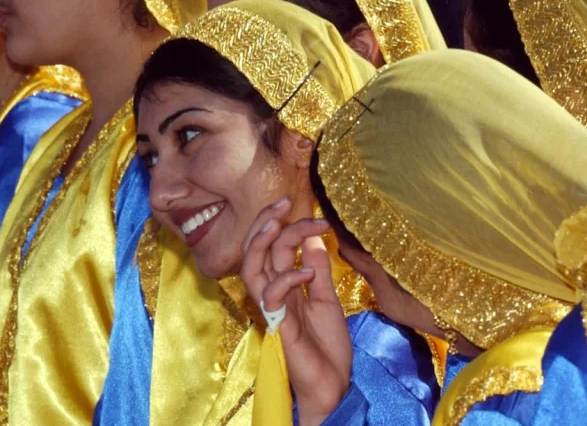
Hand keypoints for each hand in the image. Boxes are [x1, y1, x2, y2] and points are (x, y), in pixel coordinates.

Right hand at [240, 198, 352, 425]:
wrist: (334, 385)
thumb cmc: (328, 348)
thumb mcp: (327, 300)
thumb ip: (317, 271)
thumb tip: (312, 239)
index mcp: (284, 286)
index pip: (274, 246)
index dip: (287, 224)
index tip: (311, 212)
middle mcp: (273, 294)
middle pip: (256, 249)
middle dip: (266, 221)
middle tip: (285, 201)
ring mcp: (273, 309)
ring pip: (252, 266)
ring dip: (264, 240)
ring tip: (280, 221)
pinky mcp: (279, 325)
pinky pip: (271, 295)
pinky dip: (288, 277)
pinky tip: (307, 273)